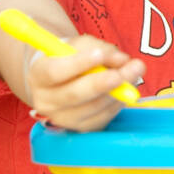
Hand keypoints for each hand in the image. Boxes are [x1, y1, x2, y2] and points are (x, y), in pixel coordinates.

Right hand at [26, 36, 143, 131]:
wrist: (62, 79)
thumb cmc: (70, 56)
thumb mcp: (80, 44)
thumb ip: (99, 48)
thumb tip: (122, 60)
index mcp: (38, 75)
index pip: (54, 72)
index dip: (77, 63)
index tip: (100, 54)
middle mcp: (45, 101)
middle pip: (74, 95)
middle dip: (104, 81)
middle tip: (131, 67)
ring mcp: (61, 118)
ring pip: (93, 107)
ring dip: (119, 90)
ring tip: (135, 70)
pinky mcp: (80, 128)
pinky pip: (103, 117)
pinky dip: (118, 102)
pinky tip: (126, 88)